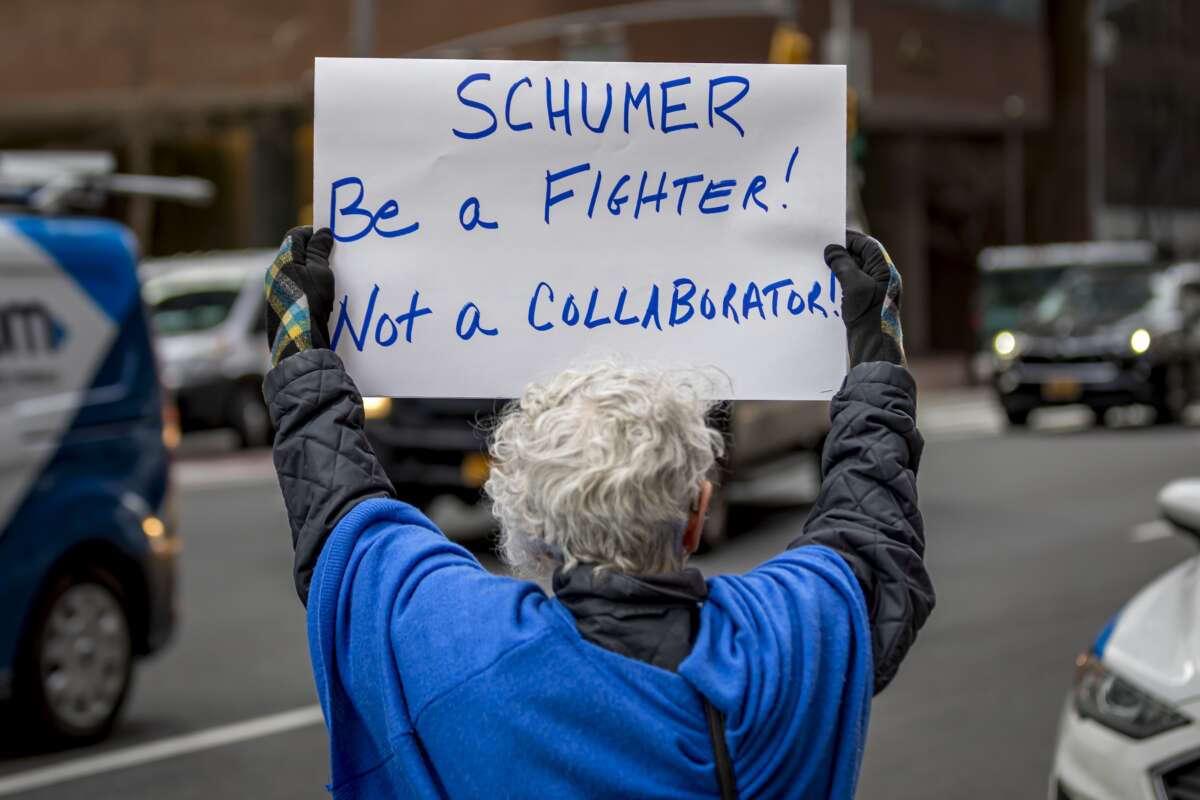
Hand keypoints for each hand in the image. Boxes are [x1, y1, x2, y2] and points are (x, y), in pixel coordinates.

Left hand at [265, 227, 334, 366]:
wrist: (299, 342)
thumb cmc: (309, 303)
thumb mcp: (320, 272)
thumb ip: (319, 250)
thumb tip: (322, 232)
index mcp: (282, 261)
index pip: (296, 236)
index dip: (314, 234)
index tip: (331, 239)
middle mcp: (275, 273)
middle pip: (295, 253)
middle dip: (314, 253)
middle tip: (334, 258)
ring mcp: (276, 291)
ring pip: (296, 271)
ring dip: (312, 271)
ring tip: (331, 278)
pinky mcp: (281, 307)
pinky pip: (296, 289)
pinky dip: (308, 287)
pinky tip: (321, 297)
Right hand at [823, 230, 905, 366]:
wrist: (874, 348)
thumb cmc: (868, 316)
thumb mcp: (854, 286)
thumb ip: (843, 265)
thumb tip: (831, 251)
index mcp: (885, 270)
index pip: (868, 245)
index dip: (850, 239)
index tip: (830, 237)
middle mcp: (881, 278)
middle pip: (860, 257)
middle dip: (841, 254)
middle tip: (820, 252)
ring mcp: (873, 292)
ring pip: (853, 272)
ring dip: (837, 269)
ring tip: (819, 268)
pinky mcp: (864, 304)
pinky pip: (850, 286)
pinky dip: (837, 283)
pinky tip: (824, 286)